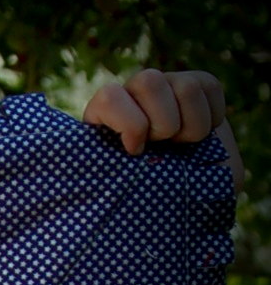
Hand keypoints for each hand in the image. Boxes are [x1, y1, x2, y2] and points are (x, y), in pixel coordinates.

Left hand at [83, 67, 243, 189]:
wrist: (193, 200)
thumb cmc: (149, 202)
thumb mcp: (121, 194)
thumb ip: (104, 179)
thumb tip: (72, 199)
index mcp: (105, 117)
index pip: (110, 97)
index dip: (129, 123)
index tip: (136, 151)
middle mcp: (134, 94)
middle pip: (149, 81)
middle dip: (163, 123)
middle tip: (164, 149)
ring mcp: (168, 86)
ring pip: (185, 87)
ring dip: (191, 127)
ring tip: (184, 147)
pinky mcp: (199, 86)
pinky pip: (209, 88)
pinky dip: (212, 118)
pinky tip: (202, 138)